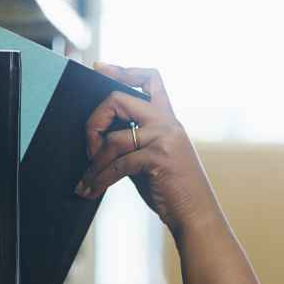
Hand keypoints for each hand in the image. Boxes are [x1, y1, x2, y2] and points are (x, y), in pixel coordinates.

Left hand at [77, 63, 220, 235]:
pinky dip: (100, 179)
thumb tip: (98, 137)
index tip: (100, 68)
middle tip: (88, 148)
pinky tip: (92, 190)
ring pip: (113, 137)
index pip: (151, 78)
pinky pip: (118, 164)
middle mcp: (168, 122)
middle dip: (94, 121)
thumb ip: (134, 141)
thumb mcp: (154, 158)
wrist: (196, 216)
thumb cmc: (173, 190)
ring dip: (94, 163)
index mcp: (168, 119)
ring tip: (86, 180)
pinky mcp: (158, 158)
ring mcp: (164, 138)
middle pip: (118, 98)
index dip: (123, 70)